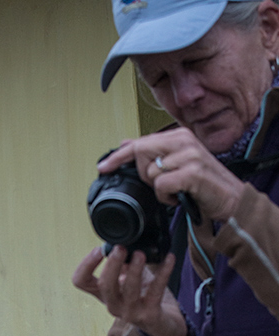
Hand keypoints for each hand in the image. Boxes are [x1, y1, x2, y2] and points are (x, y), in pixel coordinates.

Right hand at [72, 245, 186, 335]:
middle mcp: (113, 304)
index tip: (99, 249)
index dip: (86, 264)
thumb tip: (123, 242)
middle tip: (120, 248)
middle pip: (104, 286)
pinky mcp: (149, 315)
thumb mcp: (127, 277)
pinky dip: (163, 272)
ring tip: (140, 254)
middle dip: (112, 265)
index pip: (81, 281)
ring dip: (134, 270)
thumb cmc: (143, 296)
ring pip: (128, 290)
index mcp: (104, 293)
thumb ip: (123, 262)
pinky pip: (156, 291)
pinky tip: (169, 258)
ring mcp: (131, 312)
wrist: (162, 324)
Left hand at [97, 128, 244, 223]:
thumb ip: (154, 153)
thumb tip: (126, 143)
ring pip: (151, 173)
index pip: (140, 142)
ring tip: (176, 191)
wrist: (231, 199)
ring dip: (159, 189)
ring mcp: (189, 155)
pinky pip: (162, 186)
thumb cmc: (204, 185)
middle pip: (141, 154)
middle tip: (162, 184)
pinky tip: (179, 197)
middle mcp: (183, 141)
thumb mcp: (178, 164)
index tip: (103, 167)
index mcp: (178, 136)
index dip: (118, 156)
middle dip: (144, 175)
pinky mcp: (192, 172)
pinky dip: (166, 197)